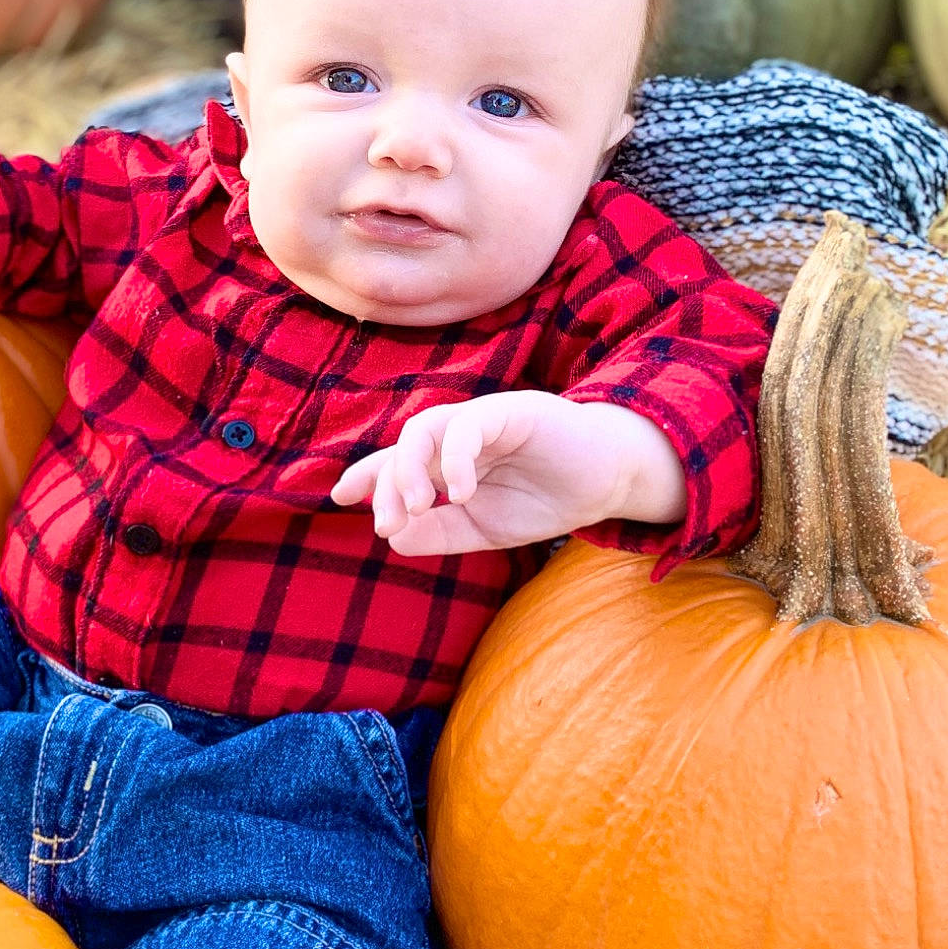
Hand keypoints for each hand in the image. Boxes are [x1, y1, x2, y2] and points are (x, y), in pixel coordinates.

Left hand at [330, 392, 685, 554]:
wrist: (607, 481)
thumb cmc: (545, 500)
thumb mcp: (484, 529)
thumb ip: (441, 532)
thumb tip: (392, 538)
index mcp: (449, 459)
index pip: (397, 460)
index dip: (367, 475)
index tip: (340, 498)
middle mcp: (460, 434)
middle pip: (403, 446)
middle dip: (386, 483)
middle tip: (385, 523)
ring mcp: (483, 419)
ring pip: (426, 427)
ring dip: (410, 468)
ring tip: (415, 506)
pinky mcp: (511, 410)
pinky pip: (470, 424)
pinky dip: (456, 458)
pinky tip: (458, 492)